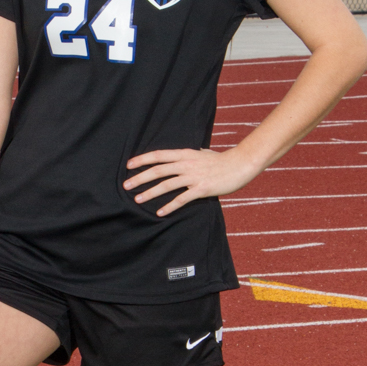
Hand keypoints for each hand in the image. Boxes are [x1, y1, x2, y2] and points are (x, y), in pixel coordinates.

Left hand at [124, 146, 257, 216]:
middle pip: (158, 170)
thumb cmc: (222, 160)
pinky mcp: (201, 189)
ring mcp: (193, 176)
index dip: (142, 160)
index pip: (158, 155)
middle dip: (140, 178)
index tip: (128, 166)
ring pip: (166, 184)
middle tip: (126, 186)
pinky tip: (160, 212)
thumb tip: (184, 155)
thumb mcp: (203, 153)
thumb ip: (191, 155)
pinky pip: (182, 199)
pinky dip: (170, 206)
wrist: (240, 165)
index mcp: (185, 154)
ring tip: (137, 199)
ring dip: (150, 192)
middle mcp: (186, 164)